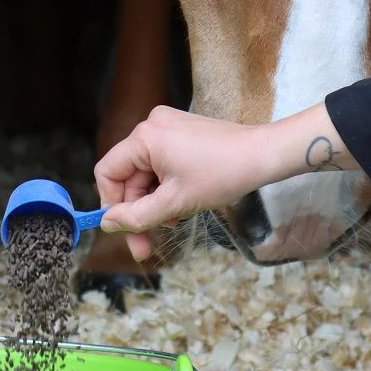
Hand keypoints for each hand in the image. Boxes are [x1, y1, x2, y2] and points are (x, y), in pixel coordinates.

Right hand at [94, 106, 268, 260]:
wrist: (263, 155)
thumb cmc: (222, 175)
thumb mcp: (175, 204)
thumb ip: (136, 216)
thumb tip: (107, 223)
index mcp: (144, 137)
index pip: (107, 172)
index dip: (111, 204)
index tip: (125, 230)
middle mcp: (151, 125)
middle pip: (128, 176)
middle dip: (138, 210)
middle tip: (145, 246)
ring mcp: (167, 126)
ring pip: (145, 173)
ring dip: (154, 201)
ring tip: (175, 221)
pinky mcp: (181, 132)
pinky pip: (161, 163)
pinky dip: (166, 187)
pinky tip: (182, 204)